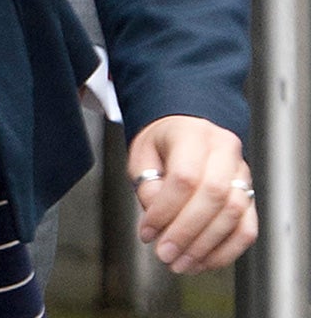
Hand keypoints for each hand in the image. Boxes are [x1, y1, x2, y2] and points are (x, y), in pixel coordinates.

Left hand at [128, 114, 258, 273]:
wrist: (185, 131)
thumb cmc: (162, 144)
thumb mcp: (143, 156)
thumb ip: (149, 187)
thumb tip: (158, 224)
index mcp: (193, 134)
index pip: (185, 177)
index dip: (165, 210)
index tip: (147, 233)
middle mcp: (224, 150)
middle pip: (213, 197)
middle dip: (186, 233)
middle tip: (165, 255)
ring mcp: (242, 173)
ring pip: (233, 215)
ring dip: (206, 247)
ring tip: (181, 263)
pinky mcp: (251, 195)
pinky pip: (247, 228)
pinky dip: (226, 251)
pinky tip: (203, 261)